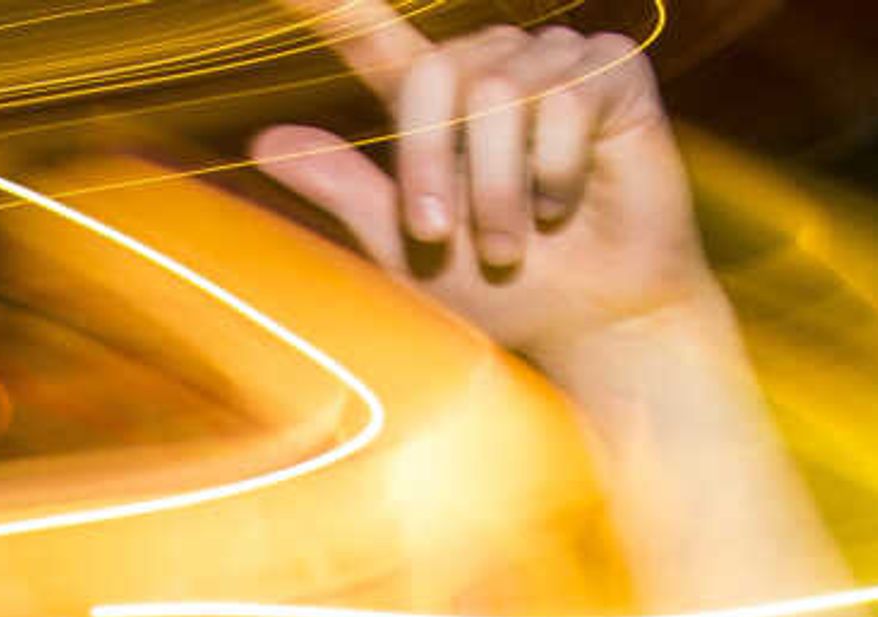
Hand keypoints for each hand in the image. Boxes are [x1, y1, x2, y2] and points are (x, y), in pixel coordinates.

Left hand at [250, 5, 704, 373]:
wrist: (593, 324)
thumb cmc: (507, 290)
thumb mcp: (408, 247)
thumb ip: (345, 188)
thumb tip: (263, 141)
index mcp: (439, 103)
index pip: (378, 39)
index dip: (337, 10)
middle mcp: (494, 67)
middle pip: (439, 74)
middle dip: (431, 164)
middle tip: (441, 235)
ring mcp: (555, 62)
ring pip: (502, 92)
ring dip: (499, 187)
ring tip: (513, 244)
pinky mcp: (614, 73)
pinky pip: (568, 102)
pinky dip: (556, 172)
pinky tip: (566, 206)